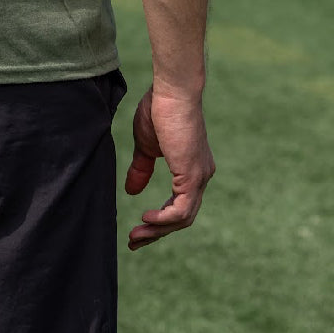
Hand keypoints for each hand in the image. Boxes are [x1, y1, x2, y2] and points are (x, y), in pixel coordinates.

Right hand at [125, 86, 214, 250]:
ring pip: (182, 218)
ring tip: (136, 235)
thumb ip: (141, 169)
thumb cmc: (160, 110)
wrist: (172, 91)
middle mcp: (201, 176)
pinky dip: (163, 219)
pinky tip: (147, 218)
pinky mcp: (193, 175)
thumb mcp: (146, 145)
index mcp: (192, 169)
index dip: (159, 221)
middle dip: (157, 233)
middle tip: (134, 241)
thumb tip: (132, 192)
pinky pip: (181, 210)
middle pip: (181, 218)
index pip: (179, 206)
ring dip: (157, 230)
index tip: (138, 229)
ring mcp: (199, 177)